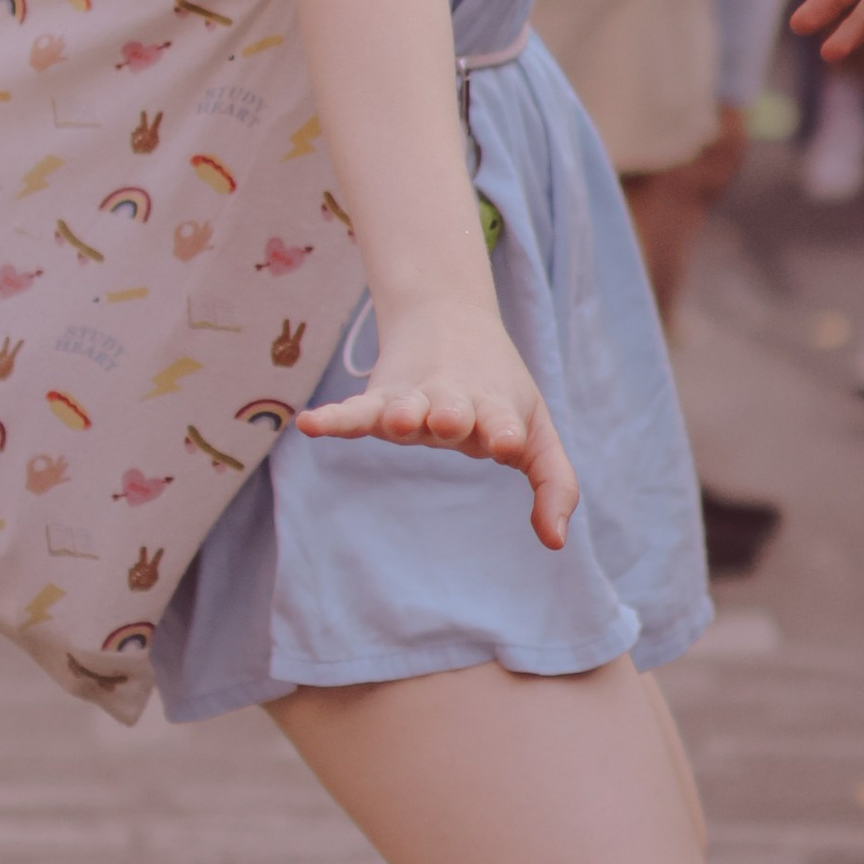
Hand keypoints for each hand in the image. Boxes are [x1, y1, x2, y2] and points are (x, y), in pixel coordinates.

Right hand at [297, 303, 577, 549]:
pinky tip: (308, 424)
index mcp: (496, 408)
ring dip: (401, 414)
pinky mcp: (381, 398)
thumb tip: (555, 544)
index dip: (506, 431)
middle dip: (450, 416)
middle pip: (451, 410)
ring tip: (398, 421)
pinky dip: (333, 418)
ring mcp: (415, 399)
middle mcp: (454, 401)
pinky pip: (355, 411)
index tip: (509, 442)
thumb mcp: (537, 430)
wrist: (449, 319)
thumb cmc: (499, 393)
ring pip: (404, 407)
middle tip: (449, 420)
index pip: (503, 421)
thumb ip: (555, 483)